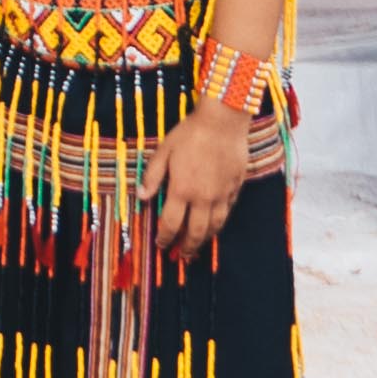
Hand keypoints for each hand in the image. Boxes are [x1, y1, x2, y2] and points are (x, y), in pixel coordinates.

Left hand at [149, 100, 251, 252]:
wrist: (223, 122)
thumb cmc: (190, 133)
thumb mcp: (164, 150)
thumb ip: (152, 175)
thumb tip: (141, 196)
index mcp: (182, 189)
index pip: (171, 223)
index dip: (164, 238)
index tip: (161, 245)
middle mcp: (203, 198)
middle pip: (195, 233)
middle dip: (187, 248)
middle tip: (182, 256)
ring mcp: (221, 196)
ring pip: (214, 227)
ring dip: (204, 240)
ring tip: (198, 247)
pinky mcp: (235, 189)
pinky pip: (227, 212)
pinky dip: (219, 222)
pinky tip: (215, 223)